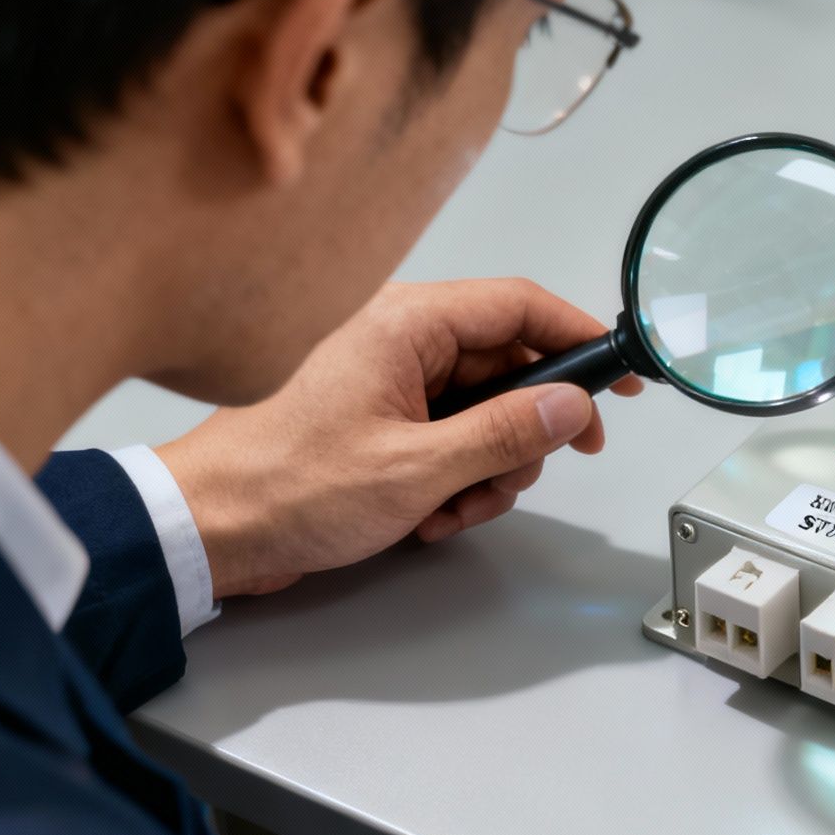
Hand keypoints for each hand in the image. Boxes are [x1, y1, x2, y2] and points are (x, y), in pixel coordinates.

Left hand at [156, 279, 640, 597]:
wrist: (210, 527)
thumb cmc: (287, 486)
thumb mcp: (417, 468)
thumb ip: (505, 433)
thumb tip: (571, 406)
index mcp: (407, 322)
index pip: (521, 306)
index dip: (582, 339)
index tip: (625, 378)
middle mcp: (402, 339)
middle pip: (510, 367)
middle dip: (525, 433)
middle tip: (530, 472)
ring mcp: (392, 380)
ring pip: (487, 412)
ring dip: (487, 470)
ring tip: (451, 508)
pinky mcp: (384, 418)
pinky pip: (454, 439)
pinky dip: (456, 481)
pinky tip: (427, 514)